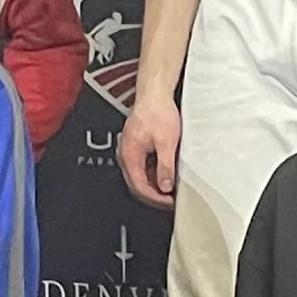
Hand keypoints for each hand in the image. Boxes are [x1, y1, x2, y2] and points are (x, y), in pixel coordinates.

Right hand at [117, 91, 180, 209]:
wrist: (154, 94)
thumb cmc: (157, 112)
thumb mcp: (166, 142)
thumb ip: (165, 166)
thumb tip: (166, 186)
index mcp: (130, 155)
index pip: (140, 187)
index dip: (156, 198)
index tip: (170, 202)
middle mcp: (125, 155)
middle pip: (137, 185)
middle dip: (154, 196)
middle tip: (170, 201)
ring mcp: (129, 151)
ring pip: (139, 178)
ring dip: (154, 186)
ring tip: (170, 189)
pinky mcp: (135, 147)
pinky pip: (141, 168)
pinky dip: (152, 175)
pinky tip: (165, 175)